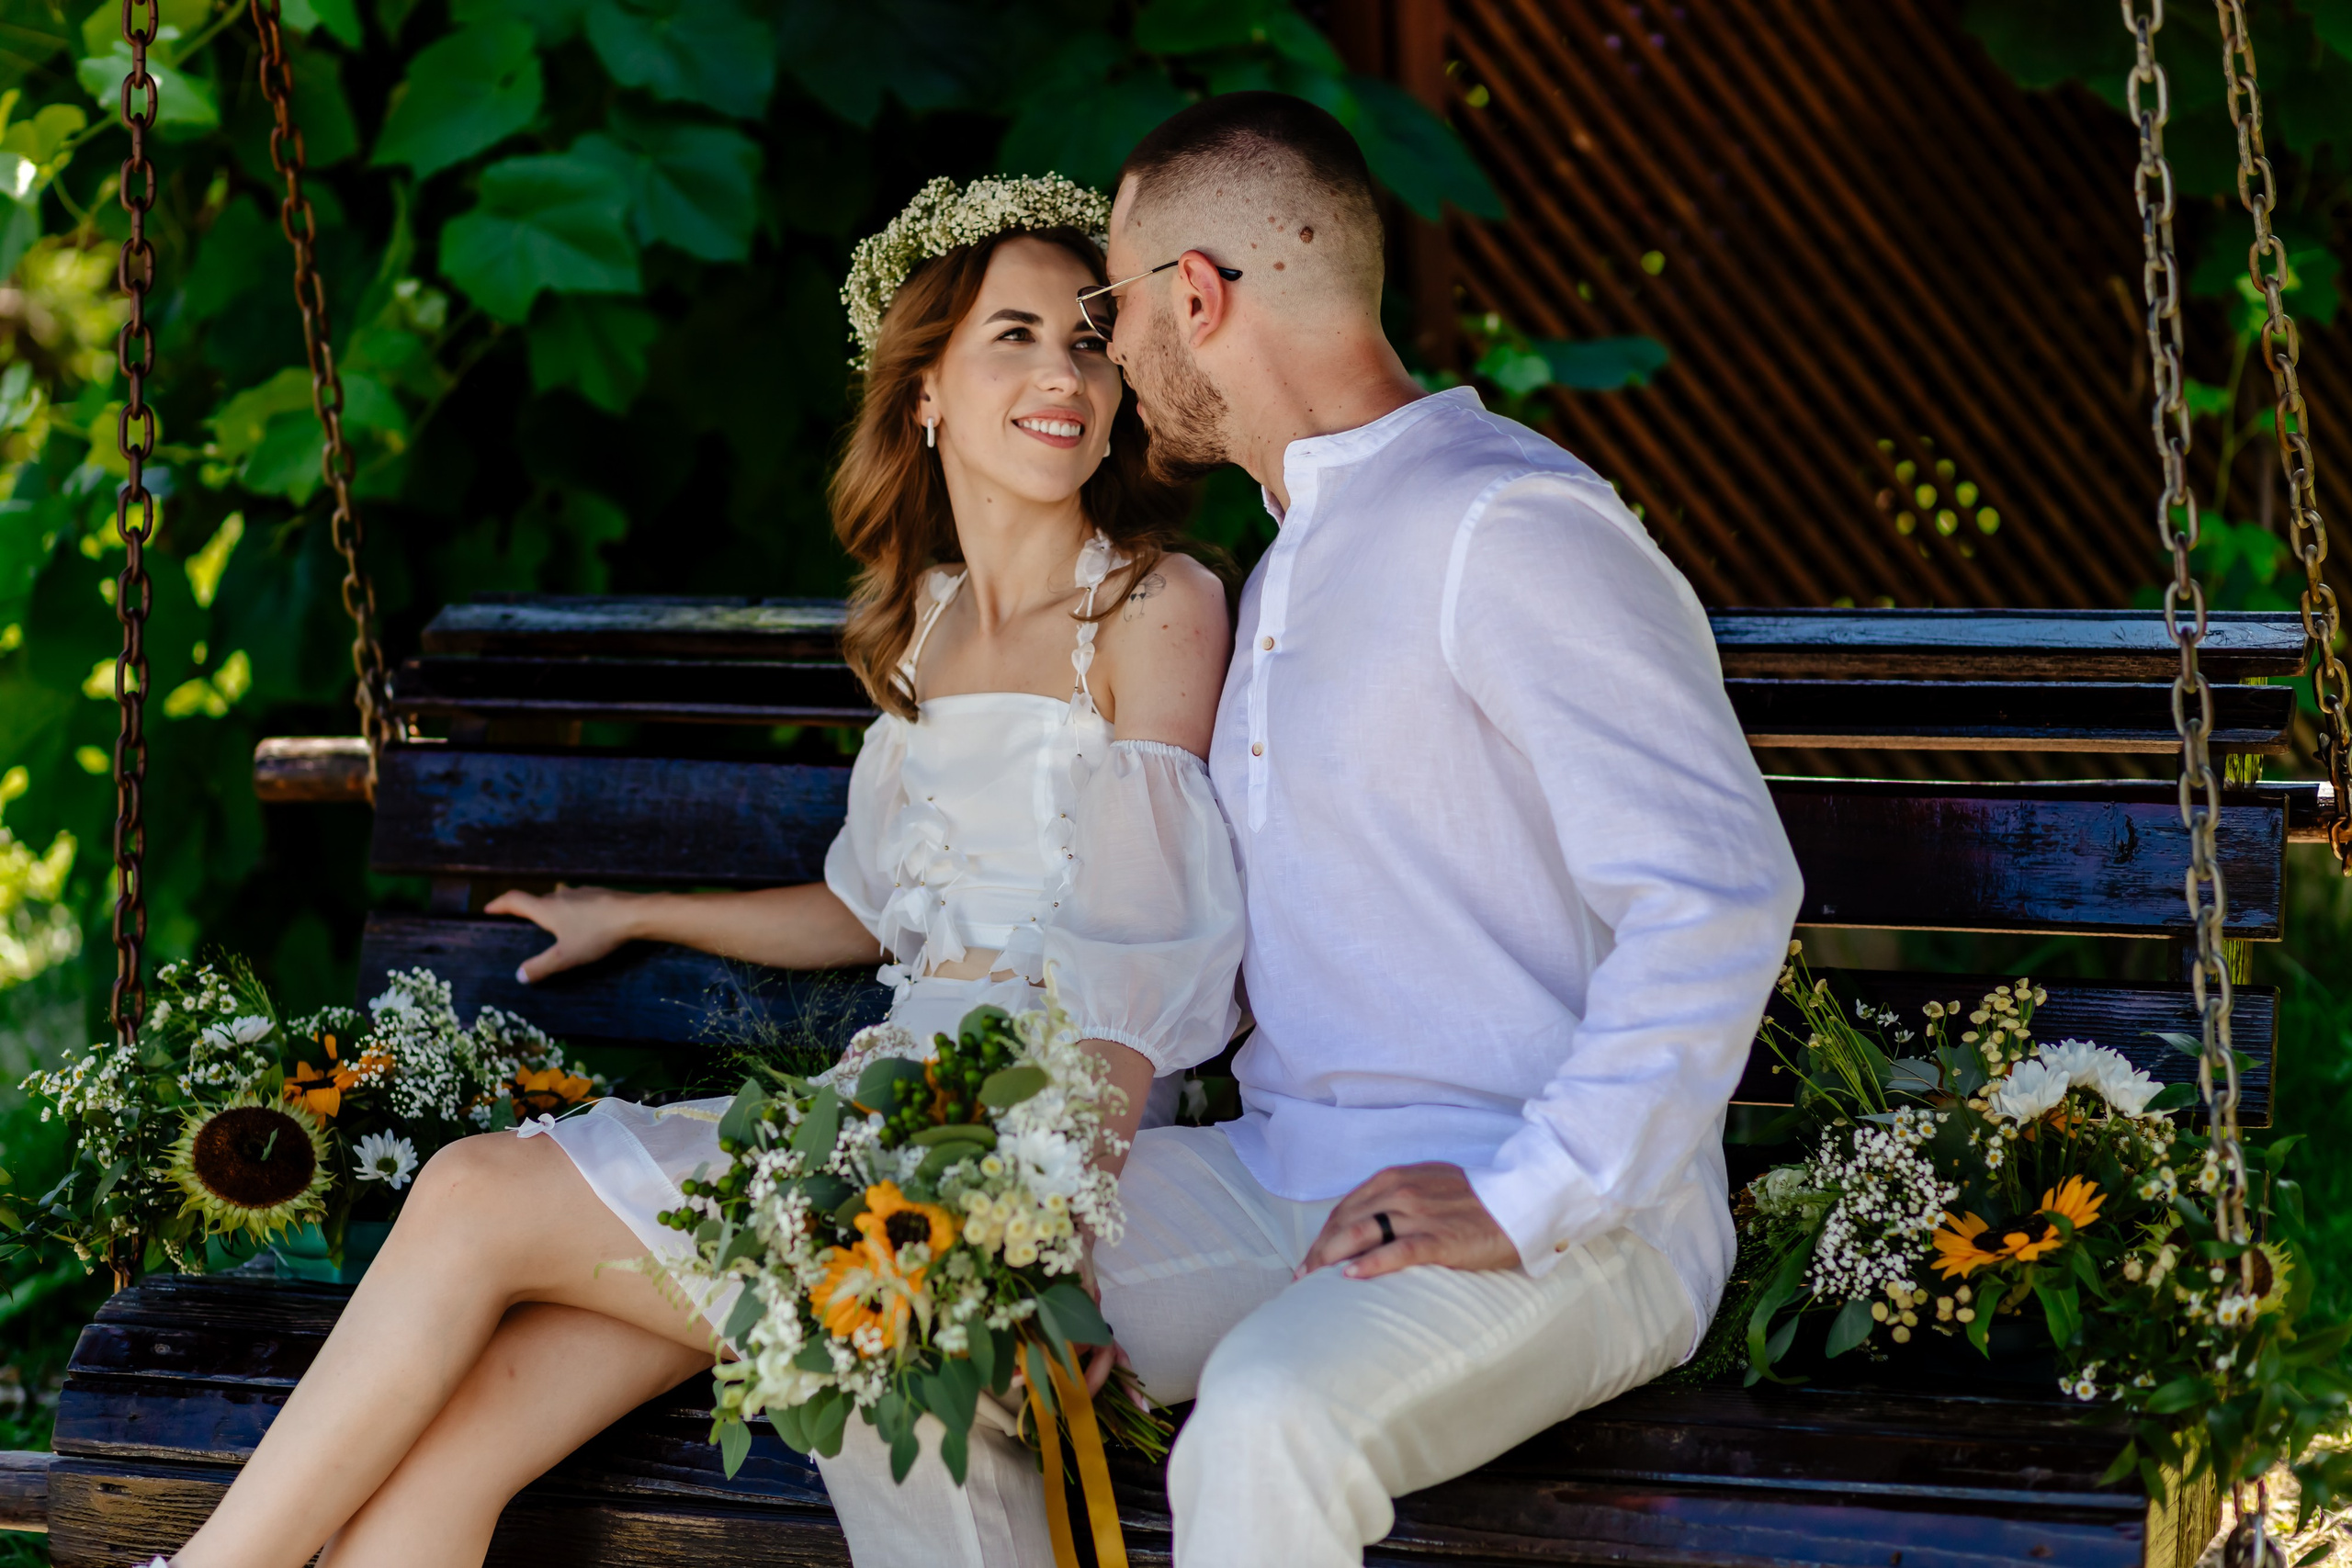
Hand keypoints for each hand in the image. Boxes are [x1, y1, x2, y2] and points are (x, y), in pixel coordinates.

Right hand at [482, 884, 640, 981]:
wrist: (636, 914)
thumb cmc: (596, 934)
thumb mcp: (565, 956)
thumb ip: (541, 967)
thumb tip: (519, 976)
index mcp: (547, 908)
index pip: (515, 900)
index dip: (499, 904)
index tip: (488, 909)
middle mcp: (561, 896)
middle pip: (537, 900)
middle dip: (526, 910)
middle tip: (520, 922)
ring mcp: (582, 893)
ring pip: (559, 899)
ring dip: (551, 909)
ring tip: (551, 925)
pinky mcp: (600, 895)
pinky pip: (578, 901)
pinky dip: (571, 910)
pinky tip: (582, 921)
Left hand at [1296, 1162, 1519, 1279]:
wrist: (1520, 1202)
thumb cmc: (1475, 1200)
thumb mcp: (1429, 1185)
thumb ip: (1398, 1198)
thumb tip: (1368, 1225)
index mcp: (1395, 1178)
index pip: (1345, 1209)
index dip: (1322, 1235)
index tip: (1309, 1260)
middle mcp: (1400, 1192)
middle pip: (1344, 1222)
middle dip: (1318, 1251)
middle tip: (1303, 1279)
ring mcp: (1419, 1214)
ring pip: (1360, 1234)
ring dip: (1331, 1258)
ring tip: (1314, 1283)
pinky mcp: (1439, 1239)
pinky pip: (1397, 1251)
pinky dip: (1371, 1263)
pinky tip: (1351, 1276)